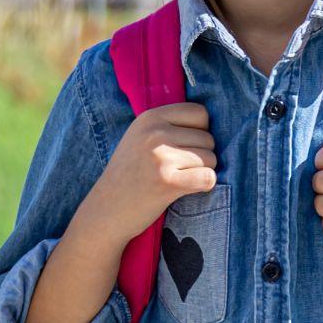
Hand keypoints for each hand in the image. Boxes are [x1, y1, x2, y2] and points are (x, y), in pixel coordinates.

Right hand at [81, 102, 215, 241]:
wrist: (105, 209)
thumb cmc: (131, 174)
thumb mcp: (141, 137)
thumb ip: (171, 125)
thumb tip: (217, 121)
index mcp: (150, 117)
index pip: (200, 113)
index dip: (200, 132)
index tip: (183, 147)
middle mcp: (155, 133)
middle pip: (208, 138)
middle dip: (201, 155)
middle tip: (176, 169)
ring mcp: (161, 157)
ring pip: (211, 159)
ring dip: (201, 172)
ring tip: (176, 179)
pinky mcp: (168, 182)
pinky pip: (209, 178)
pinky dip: (204, 186)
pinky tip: (184, 189)